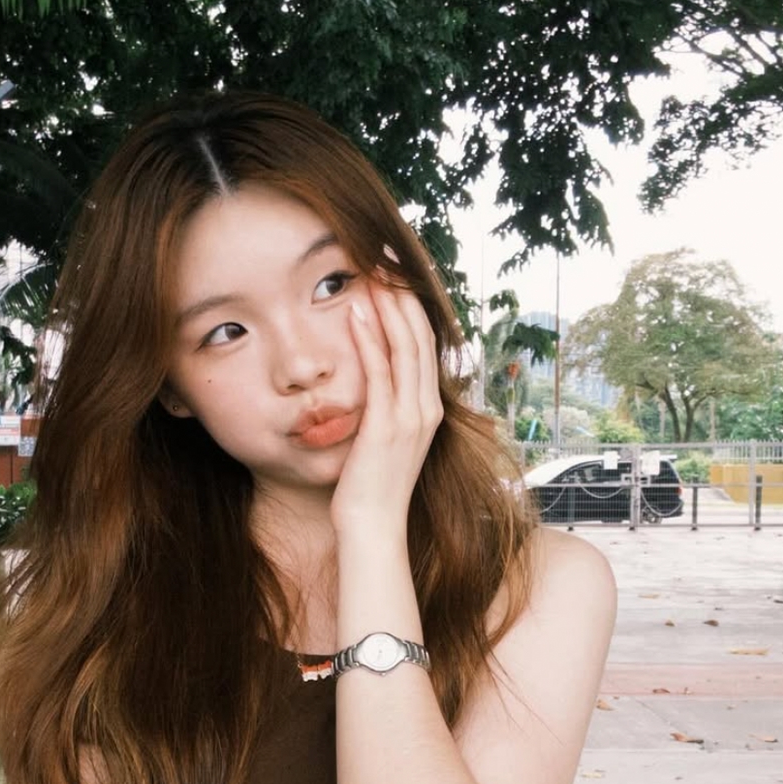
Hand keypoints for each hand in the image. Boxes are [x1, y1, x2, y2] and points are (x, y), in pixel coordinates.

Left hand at [330, 279, 442, 535]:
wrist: (373, 528)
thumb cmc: (372, 488)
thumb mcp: (385, 442)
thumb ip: (386, 411)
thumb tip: (373, 385)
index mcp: (428, 408)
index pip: (424, 343)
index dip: (411, 304)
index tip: (395, 272)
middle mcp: (426, 408)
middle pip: (420, 335)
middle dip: (402, 292)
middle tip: (385, 255)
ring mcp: (410, 417)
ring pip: (405, 347)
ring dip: (387, 305)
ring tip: (371, 270)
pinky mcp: (387, 426)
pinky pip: (379, 373)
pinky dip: (368, 339)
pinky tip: (354, 312)